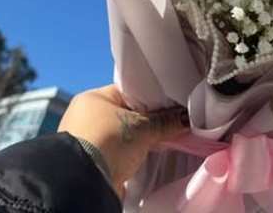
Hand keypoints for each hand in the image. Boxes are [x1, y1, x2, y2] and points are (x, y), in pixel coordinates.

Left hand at [58, 84, 187, 198]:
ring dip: (140, 139)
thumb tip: (187, 117)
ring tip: (163, 138)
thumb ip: (167, 120)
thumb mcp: (143, 127)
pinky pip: (119, 152)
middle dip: (148, 120)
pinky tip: (149, 154)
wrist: (85, 182)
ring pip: (124, 134)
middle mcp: (86, 116)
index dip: (153, 96)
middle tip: (171, 121)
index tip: (173, 102)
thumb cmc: (108, 142)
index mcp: (93, 98)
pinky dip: (133, 154)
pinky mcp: (93, 161)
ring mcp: (88, 140)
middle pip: (128, 113)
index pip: (130, 91)